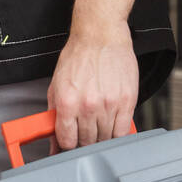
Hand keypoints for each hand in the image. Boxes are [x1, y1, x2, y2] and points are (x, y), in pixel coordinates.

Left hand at [47, 18, 137, 149]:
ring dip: (101, 137)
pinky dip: (117, 134)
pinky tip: (112, 127)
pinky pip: (123, 131)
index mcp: (67, 102)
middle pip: (87, 141)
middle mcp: (87, 105)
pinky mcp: (127, 101)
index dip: (67, 146)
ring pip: (106, 138)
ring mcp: (109, 104)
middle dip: (84, 142)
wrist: (100, 36)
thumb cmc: (79, 57)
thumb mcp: (56, 86)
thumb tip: (54, 141)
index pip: (67, 140)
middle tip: (84, 134)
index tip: (70, 145)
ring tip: (98, 126)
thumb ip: (54, 116)